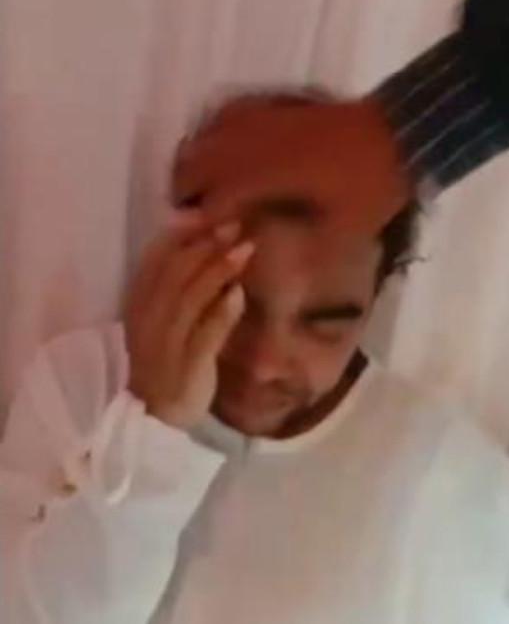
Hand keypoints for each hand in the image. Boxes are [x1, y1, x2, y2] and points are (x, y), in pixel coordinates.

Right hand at [125, 214, 254, 429]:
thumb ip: (186, 293)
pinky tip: (239, 295)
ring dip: (217, 271)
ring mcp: (165, 345)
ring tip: (245, 249)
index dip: (180, 236)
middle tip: (235, 224)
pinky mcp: (185, 368)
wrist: (154, 418)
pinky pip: (203, 336)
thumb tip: (213, 253)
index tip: (207, 214)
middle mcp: (147, 322)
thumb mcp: (170, 324)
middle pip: (174, 275)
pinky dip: (221, 314)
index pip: (155, 262)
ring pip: (188, 300)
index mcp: (140, 307)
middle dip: (205, 246)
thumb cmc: (168, 364)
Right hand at [172, 96, 410, 239]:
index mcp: (266, 176)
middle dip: (185, 192)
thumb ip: (309, 253)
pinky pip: (228, 114)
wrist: (401, 135)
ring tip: (199, 188)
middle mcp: (254, 145)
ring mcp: (263, 121)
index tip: (195, 244)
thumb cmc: (373, 185)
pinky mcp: (276, 107)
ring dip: (194, 162)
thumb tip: (282, 278)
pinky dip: (214, 132)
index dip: (199, 225)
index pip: (213, 201)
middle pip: (195, 164)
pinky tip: (220, 148)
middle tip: (190, 219)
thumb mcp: (345, 230)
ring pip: (206, 137)